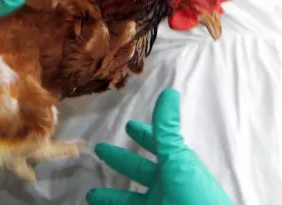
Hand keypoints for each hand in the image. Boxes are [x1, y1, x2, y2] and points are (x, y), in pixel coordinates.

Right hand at [86, 88, 233, 204]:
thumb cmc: (194, 194)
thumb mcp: (177, 158)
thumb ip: (166, 129)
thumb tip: (169, 92)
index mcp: (174, 165)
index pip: (156, 146)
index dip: (143, 135)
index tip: (128, 126)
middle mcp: (166, 184)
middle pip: (138, 170)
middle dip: (119, 160)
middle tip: (99, 149)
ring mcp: (158, 204)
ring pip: (129, 198)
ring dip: (110, 196)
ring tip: (90, 194)